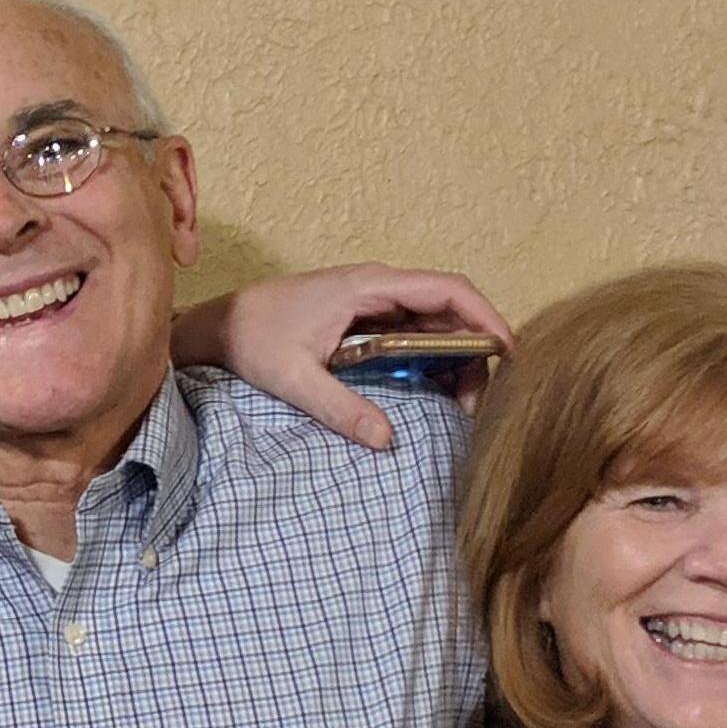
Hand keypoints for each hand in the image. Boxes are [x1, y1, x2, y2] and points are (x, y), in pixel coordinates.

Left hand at [178, 264, 511, 448]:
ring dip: (455, 359)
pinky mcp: (366, 318)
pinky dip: (432, 360)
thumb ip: (339, 407)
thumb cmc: (251, 340)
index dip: (486, 317)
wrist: (217, 326)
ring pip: (435, 323)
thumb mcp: (292, 378)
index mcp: (369, 287)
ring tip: (460, 406)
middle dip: (474, 351)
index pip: (448, 288)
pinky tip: (435, 395)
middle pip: (451, 310)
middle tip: (480, 401)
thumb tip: (386, 440)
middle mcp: (379, 287)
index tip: (510, 353)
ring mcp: (374, 301)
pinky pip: (414, 334)